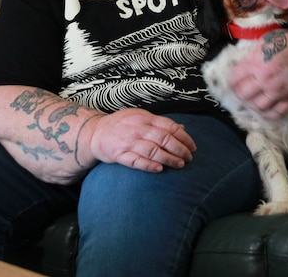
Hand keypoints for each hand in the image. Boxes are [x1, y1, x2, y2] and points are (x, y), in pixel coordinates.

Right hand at [81, 109, 195, 171]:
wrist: (95, 132)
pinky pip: (135, 161)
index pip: (169, 126)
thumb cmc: (121, 125)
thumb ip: (160, 123)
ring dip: (168, 158)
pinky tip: (159, 169)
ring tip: (180, 165)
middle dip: (180, 149)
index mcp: (145, 118)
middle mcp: (137, 128)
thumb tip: (182, 128)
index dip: (184, 137)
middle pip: (164, 139)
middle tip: (189, 158)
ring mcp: (128, 142)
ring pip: (152, 150)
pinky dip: (148, 165)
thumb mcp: (140, 117)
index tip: (192, 146)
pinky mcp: (119, 154)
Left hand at [229, 28, 287, 117]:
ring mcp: (278, 90)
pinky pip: (278, 112)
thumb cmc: (286, 41)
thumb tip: (240, 68)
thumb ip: (250, 56)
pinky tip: (265, 110)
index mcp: (256, 64)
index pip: (235, 79)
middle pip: (244, 95)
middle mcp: (266, 80)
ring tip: (252, 101)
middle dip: (239, 94)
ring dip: (252, 105)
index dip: (231, 82)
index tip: (233, 82)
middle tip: (241, 92)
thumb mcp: (263, 42)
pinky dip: (269, 114)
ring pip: (258, 106)